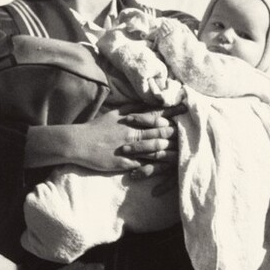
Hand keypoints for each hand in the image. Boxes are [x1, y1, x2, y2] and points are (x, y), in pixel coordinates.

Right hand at [31, 105, 184, 173]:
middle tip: (192, 129)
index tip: (187, 107)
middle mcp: (133, 133)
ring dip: (170, 149)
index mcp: (131, 121)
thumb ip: (132, 108)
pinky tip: (168, 167)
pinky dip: (156, 166)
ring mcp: (129, 149)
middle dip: (176, 131)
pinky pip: (144, 165)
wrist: (78, 143)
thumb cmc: (97, 128)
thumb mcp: (115, 113)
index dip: (173, 111)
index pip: (156, 114)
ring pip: (155, 149)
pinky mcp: (125, 163)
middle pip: (160, 131)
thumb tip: (147, 102)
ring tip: (184, 149)